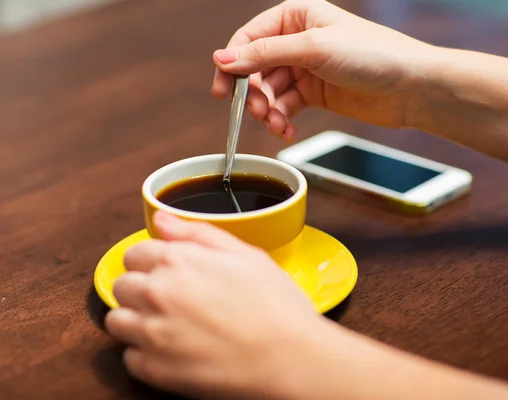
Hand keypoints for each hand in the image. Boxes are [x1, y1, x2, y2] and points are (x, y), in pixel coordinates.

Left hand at [105, 211, 321, 398]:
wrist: (290, 357)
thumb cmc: (275, 305)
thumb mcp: (246, 254)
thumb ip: (197, 232)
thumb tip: (161, 219)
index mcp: (177, 261)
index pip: (134, 254)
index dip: (151, 262)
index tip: (167, 273)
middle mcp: (156, 293)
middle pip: (122, 285)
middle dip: (141, 288)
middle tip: (171, 299)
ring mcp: (151, 333)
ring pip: (116, 320)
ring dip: (135, 320)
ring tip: (168, 325)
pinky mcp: (153, 369)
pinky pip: (130, 357)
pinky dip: (146, 354)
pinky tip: (174, 350)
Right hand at [211, 0, 435, 140]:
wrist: (412, 87)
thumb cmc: (374, 55)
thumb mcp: (315, 49)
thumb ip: (266, 54)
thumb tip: (223, 58)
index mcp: (297, 16)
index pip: (250, 37)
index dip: (233, 63)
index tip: (223, 89)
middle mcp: (298, 40)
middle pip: (256, 67)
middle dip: (253, 93)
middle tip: (257, 112)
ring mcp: (306, 68)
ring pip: (269, 90)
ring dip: (268, 110)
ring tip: (277, 125)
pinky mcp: (314, 93)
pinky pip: (285, 106)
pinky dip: (282, 120)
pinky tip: (285, 129)